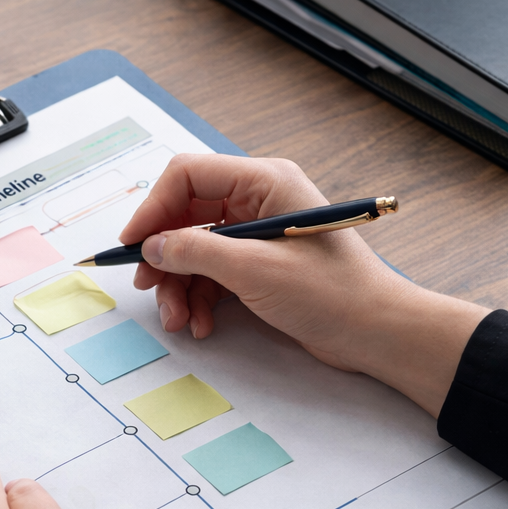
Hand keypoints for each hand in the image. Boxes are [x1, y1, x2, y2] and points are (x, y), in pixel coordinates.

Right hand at [119, 154, 487, 416]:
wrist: (375, 332)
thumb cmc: (331, 294)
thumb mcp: (254, 271)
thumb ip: (196, 251)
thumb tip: (152, 246)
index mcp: (265, 182)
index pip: (189, 176)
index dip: (153, 208)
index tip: (132, 246)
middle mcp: (260, 200)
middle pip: (186, 214)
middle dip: (164, 255)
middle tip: (147, 288)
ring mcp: (259, 232)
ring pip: (194, 248)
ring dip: (179, 285)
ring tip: (178, 320)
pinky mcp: (259, 263)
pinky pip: (211, 271)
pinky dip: (198, 297)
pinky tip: (201, 323)